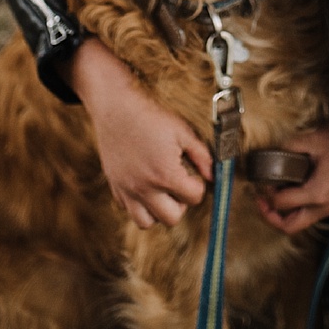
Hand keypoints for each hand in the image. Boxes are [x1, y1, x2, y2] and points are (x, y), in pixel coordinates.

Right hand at [63, 37, 213, 228]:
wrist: (114, 106)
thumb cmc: (149, 116)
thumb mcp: (182, 130)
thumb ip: (202, 155)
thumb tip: (213, 175)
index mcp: (165, 174)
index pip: (194, 197)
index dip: (198, 185)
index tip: (191, 172)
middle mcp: (145, 187)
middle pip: (172, 218)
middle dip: (180, 203)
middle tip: (178, 184)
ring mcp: (127, 189)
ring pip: (146, 222)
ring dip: (158, 211)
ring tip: (161, 191)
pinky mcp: (114, 186)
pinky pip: (128, 209)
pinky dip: (138, 203)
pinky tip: (143, 183)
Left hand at [254, 119, 328, 234]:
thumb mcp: (313, 139)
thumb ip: (289, 147)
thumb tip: (272, 153)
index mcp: (318, 192)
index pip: (282, 203)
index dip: (266, 194)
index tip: (262, 182)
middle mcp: (326, 206)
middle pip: (291, 226)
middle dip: (271, 216)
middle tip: (261, 201)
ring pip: (303, 222)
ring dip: (286, 212)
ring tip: (275, 195)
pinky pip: (313, 213)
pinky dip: (299, 206)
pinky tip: (293, 190)